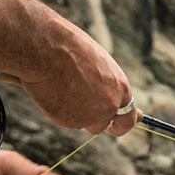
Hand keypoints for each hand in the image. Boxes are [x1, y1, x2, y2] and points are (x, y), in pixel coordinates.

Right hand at [19, 20, 137, 136]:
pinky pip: (65, 120)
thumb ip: (106, 85)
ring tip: (62, 90)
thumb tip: (110, 99)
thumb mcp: (98, 63)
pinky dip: (58, 110)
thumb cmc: (69, 48)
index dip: (120, 124)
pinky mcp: (71, 121)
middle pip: (103, 124)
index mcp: (120, 88)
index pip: (128, 116)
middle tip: (83, 115)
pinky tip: (52, 92)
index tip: (113, 127)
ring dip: (75, 114)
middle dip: (95, 123)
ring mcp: (91, 115)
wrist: (46, 49)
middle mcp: (110, 105)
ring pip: (83, 124)